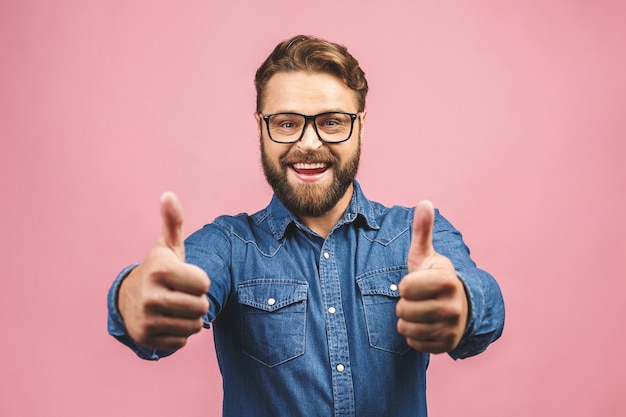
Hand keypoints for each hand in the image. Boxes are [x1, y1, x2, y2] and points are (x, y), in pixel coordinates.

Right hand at [118, 192, 209, 350]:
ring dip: (190, 318)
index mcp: (160, 270)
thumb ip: (173, 221)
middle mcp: (151, 296)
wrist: (129, 300)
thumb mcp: (167, 246)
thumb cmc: (159, 270)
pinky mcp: (147, 341)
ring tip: (175, 308)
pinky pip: (182, 342)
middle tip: (181, 295)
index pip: (204, 284)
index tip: (184, 277)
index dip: (199, 281)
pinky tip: (166, 322)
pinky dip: (179, 334)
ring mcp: (147, 320)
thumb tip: (168, 194)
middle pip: (202, 306)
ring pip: (194, 326)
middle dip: (197, 301)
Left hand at [396, 201, 467, 352]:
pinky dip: (414, 336)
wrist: (460, 307)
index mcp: (446, 281)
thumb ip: (423, 231)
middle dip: (404, 305)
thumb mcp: (427, 256)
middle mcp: (452, 306)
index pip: (405, 288)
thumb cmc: (434, 278)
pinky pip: (413, 343)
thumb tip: (425, 202)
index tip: (416, 283)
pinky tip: (424, 326)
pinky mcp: (447, 345)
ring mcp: (451, 328)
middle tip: (417, 300)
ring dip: (406, 322)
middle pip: (403, 310)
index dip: (405, 285)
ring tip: (419, 312)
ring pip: (406, 329)